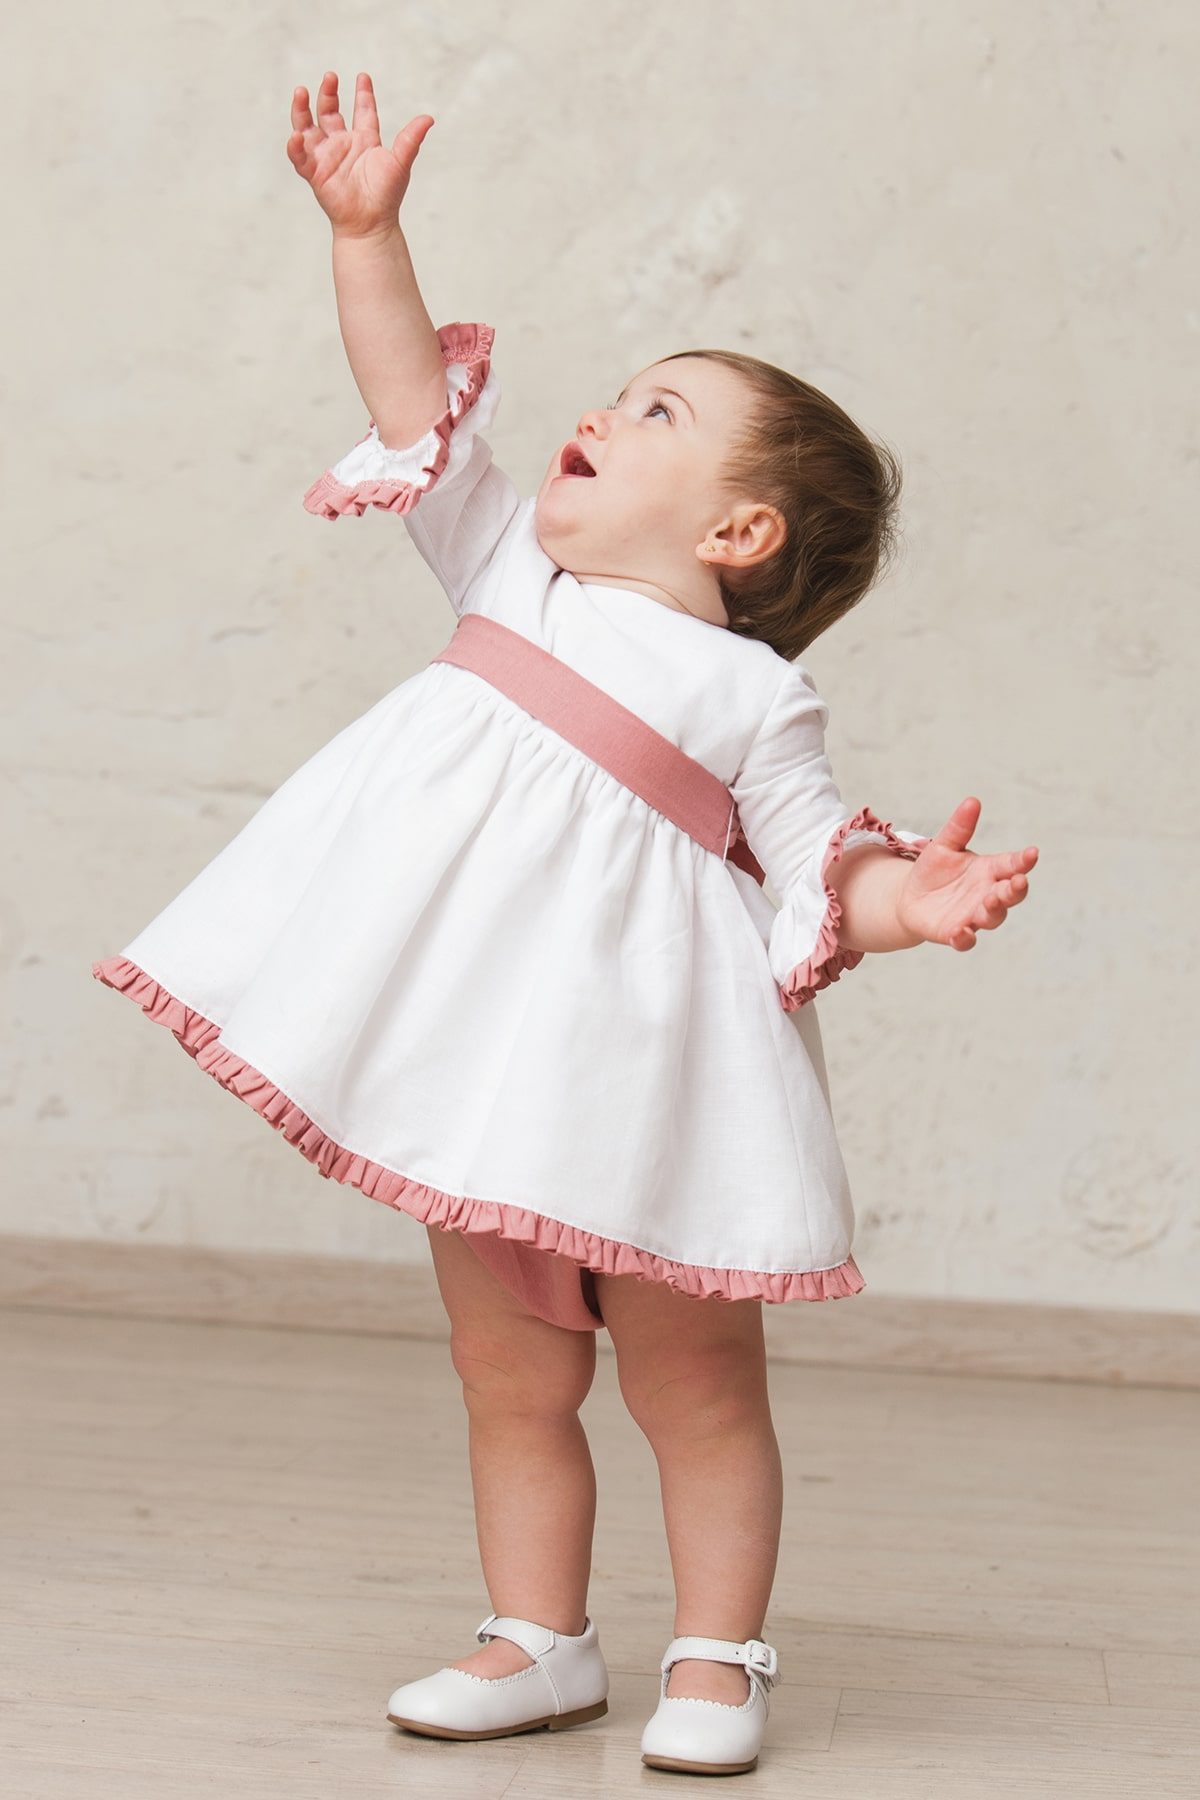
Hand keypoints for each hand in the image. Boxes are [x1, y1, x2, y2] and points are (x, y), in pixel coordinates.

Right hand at [286, 71, 433, 237]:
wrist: (372, 224)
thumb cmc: (387, 195)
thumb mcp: (400, 162)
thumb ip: (410, 139)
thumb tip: (429, 118)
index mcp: (365, 140)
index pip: (363, 111)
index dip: (363, 93)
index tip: (363, 76)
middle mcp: (343, 144)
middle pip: (330, 111)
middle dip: (328, 93)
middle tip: (330, 76)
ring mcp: (327, 157)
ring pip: (307, 127)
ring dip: (302, 110)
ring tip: (300, 91)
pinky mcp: (314, 173)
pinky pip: (300, 156)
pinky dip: (295, 146)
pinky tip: (297, 135)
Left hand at [894, 797, 1038, 950]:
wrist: (910, 897)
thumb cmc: (934, 870)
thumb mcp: (944, 846)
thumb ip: (959, 827)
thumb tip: (972, 800)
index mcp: (990, 870)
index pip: (1012, 865)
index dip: (1023, 860)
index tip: (1032, 853)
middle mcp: (987, 894)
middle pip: (1009, 894)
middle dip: (1015, 889)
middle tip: (1018, 881)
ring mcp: (973, 915)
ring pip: (992, 917)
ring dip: (993, 911)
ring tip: (989, 902)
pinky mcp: (954, 933)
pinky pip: (964, 940)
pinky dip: (964, 938)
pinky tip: (960, 932)